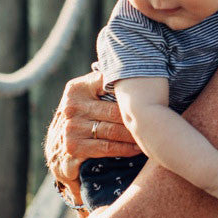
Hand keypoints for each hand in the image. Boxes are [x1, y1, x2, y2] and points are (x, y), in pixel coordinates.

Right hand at [45, 73, 140, 200]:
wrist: (59, 153)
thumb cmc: (82, 119)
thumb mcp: (86, 97)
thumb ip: (102, 83)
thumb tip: (133, 64)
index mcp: (76, 88)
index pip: (107, 83)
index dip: (130, 89)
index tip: (151, 91)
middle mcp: (71, 107)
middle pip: (114, 111)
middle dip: (137, 116)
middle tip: (158, 117)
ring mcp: (71, 128)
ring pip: (113, 130)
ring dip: (135, 134)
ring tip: (152, 133)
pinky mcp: (74, 148)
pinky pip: (107, 148)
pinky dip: (126, 149)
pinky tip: (138, 147)